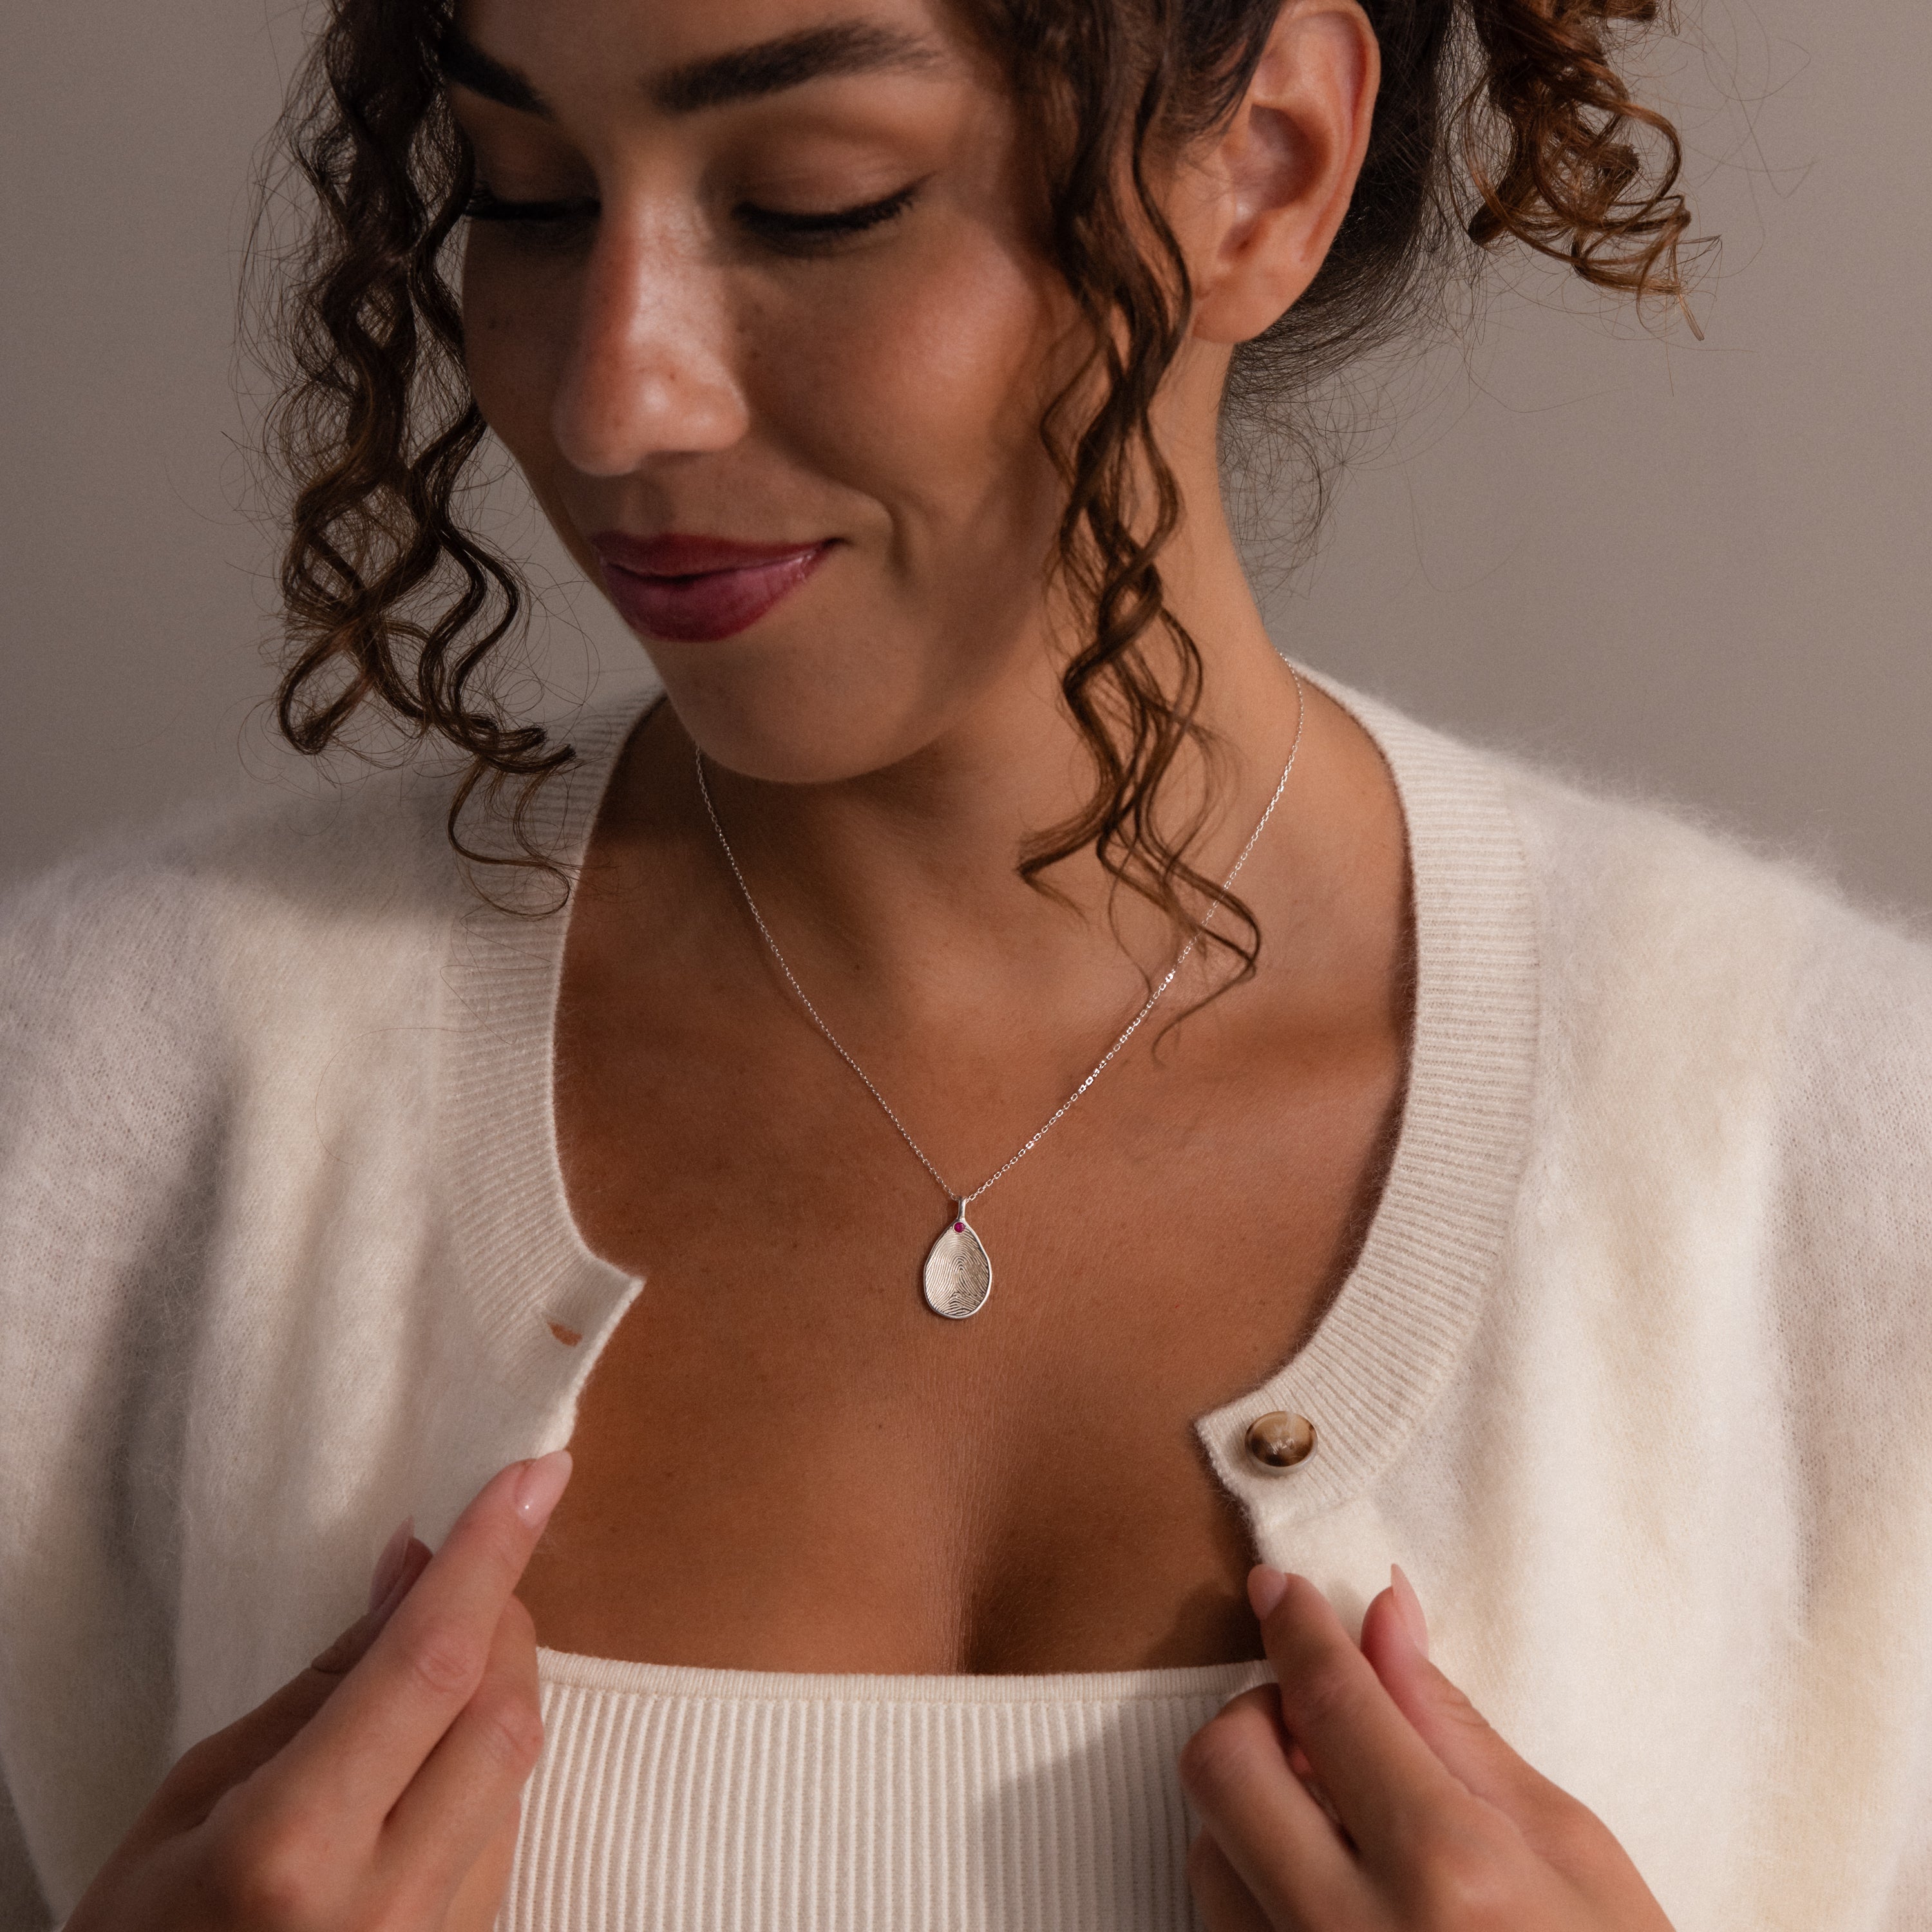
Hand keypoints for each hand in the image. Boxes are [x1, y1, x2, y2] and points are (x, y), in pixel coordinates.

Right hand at [67, 1451, 572, 1931]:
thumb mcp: (193, 1798)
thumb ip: (322, 1686)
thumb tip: (415, 1566)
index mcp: (294, 1848)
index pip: (428, 1666)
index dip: (488, 1557)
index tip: (536, 1471)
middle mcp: (385, 1900)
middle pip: (500, 1710)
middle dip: (497, 1617)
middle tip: (461, 1570)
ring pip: (517, 1766)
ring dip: (495, 1686)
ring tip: (437, 1657)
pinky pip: (506, 1823)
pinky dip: (486, 1759)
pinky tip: (436, 1747)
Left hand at [1179, 1566, 1674, 1930]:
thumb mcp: (1571, 1852)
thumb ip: (1453, 1727)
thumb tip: (1382, 1617)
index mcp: (1447, 1875)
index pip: (1331, 1704)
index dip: (1297, 1629)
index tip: (1279, 1589)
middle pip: (1224, 1767)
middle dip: (1260, 1716)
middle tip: (1320, 1722)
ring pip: (1207, 1852)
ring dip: (1255, 1812)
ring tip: (1342, 1826)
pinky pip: (1226, 1929)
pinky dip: (1257, 1889)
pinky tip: (1330, 1890)